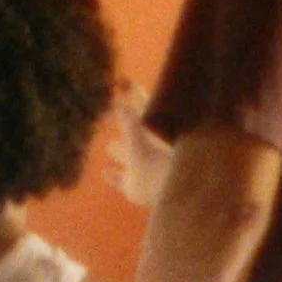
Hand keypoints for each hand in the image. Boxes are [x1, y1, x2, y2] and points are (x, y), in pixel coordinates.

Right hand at [107, 82, 171, 207]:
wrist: (175, 200)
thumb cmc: (160, 170)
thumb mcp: (139, 144)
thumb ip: (129, 123)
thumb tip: (118, 102)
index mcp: (154, 133)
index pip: (143, 108)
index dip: (133, 94)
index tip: (123, 81)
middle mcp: (151, 149)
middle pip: (137, 132)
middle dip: (125, 123)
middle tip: (112, 112)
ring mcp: (144, 170)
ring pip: (130, 157)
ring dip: (120, 151)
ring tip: (109, 145)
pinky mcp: (137, 188)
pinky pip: (123, 180)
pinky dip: (115, 176)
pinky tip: (106, 172)